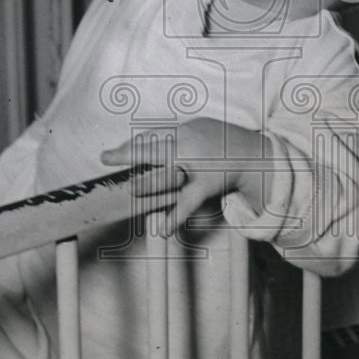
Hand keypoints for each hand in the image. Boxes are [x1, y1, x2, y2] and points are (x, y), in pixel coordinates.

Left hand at [101, 117, 261, 236]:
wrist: (252, 155)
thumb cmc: (219, 142)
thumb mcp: (197, 129)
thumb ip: (172, 138)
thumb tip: (142, 145)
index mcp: (183, 133)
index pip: (150, 138)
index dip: (127, 147)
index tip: (107, 156)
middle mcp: (187, 148)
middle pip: (153, 149)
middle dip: (129, 154)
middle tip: (107, 159)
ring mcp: (196, 168)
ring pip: (168, 175)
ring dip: (149, 183)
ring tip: (133, 190)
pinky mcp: (206, 187)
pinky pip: (188, 203)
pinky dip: (176, 217)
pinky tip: (164, 229)